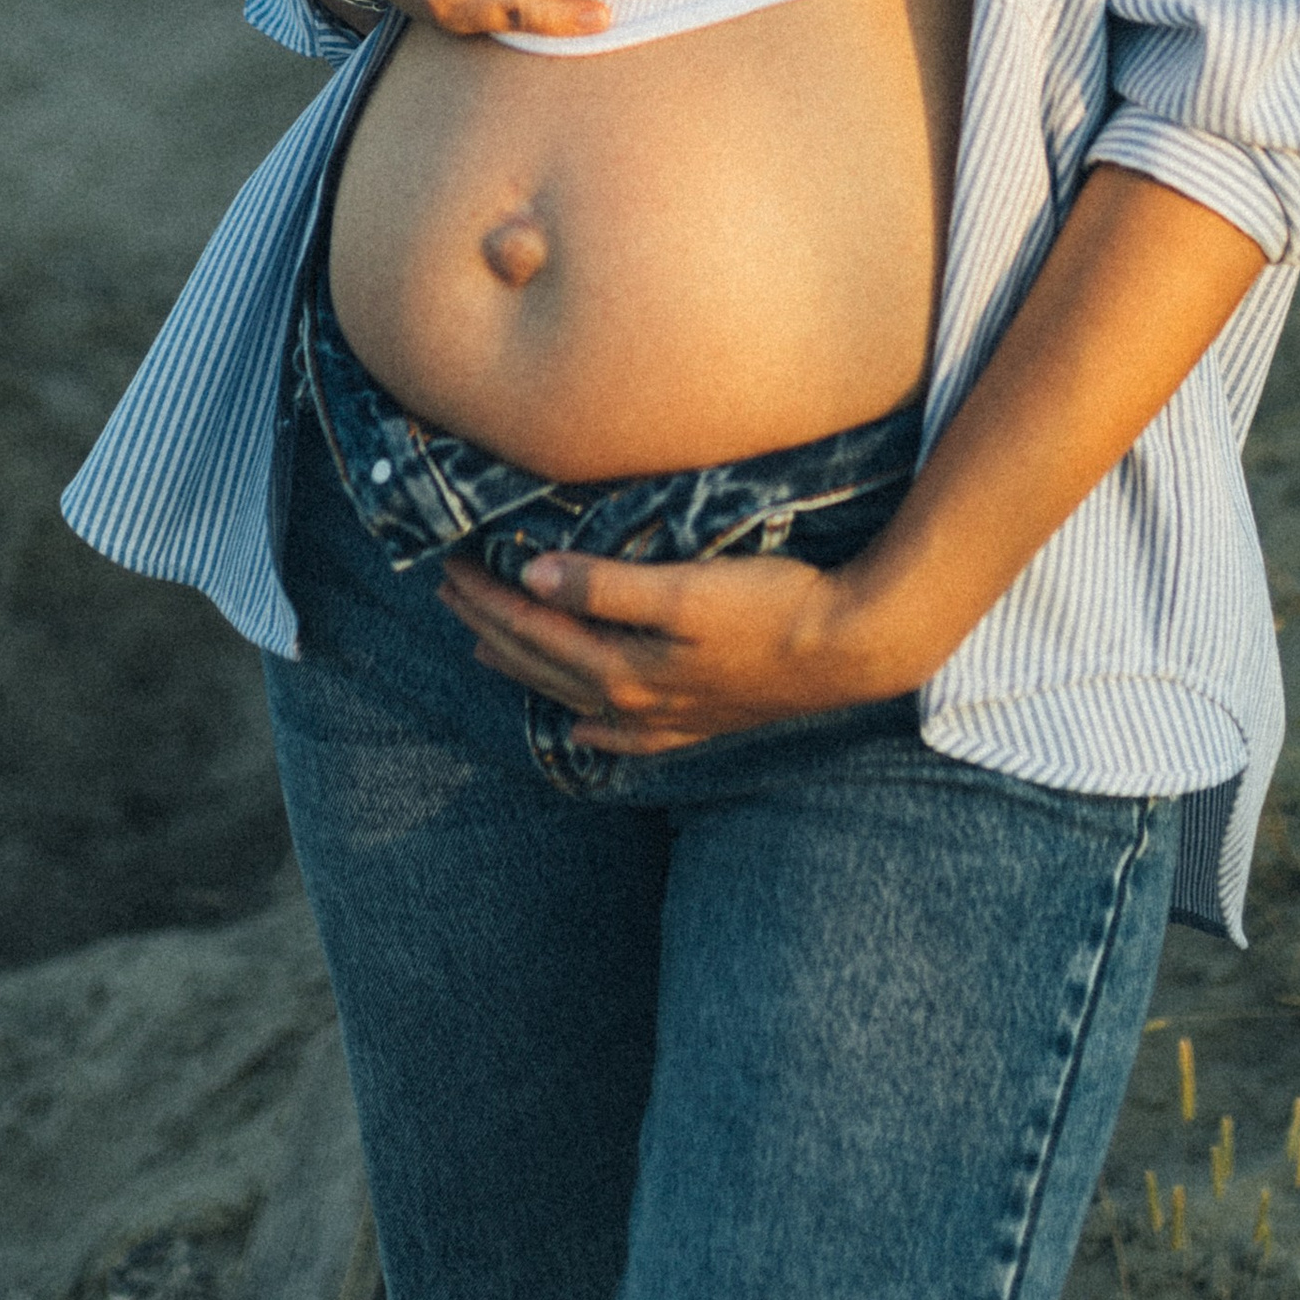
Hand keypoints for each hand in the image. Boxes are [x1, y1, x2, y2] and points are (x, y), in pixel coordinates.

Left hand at [434, 543, 913, 750]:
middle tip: (448, 593)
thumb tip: (533, 578)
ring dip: (526, 669)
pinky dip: (595, 729)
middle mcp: (634, 701)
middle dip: (490, 627)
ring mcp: (667, 717)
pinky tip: (583, 730)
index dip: (487, 596)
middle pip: (542, 663)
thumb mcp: (685, 589)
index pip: (532, 628)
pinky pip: (628, 736)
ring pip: (573, 695)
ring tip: (486, 650)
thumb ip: (606, 587)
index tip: (450, 563)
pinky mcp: (700, 720)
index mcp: (622, 667)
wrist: (851, 649)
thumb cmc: (770, 606)